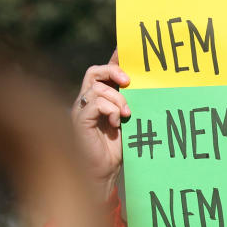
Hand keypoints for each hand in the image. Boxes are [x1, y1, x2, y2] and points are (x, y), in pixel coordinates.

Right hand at [72, 50, 131, 197]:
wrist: (104, 173)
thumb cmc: (118, 149)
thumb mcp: (129, 121)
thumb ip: (132, 103)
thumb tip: (147, 84)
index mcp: (99, 98)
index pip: (103, 71)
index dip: (114, 61)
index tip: (127, 53)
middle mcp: (87, 101)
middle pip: (94, 71)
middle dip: (113, 71)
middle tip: (129, 82)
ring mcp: (81, 110)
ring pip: (96, 87)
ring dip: (116, 98)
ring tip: (126, 114)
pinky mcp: (79, 121)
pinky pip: (93, 103)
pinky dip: (109, 109)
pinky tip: (117, 122)